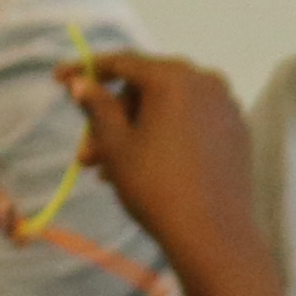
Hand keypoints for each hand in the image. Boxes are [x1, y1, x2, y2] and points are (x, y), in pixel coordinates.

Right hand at [65, 51, 258, 269]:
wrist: (213, 232)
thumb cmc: (155, 185)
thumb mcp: (116, 145)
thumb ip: (98, 107)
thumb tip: (81, 82)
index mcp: (174, 78)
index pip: (122, 63)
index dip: (86, 70)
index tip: (59, 78)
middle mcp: (206, 81)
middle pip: (146, 86)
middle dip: (112, 116)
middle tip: (87, 153)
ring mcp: (226, 105)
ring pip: (167, 107)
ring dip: (134, 131)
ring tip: (107, 171)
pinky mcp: (236, 130)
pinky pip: (191, 121)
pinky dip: (164, 135)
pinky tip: (143, 166)